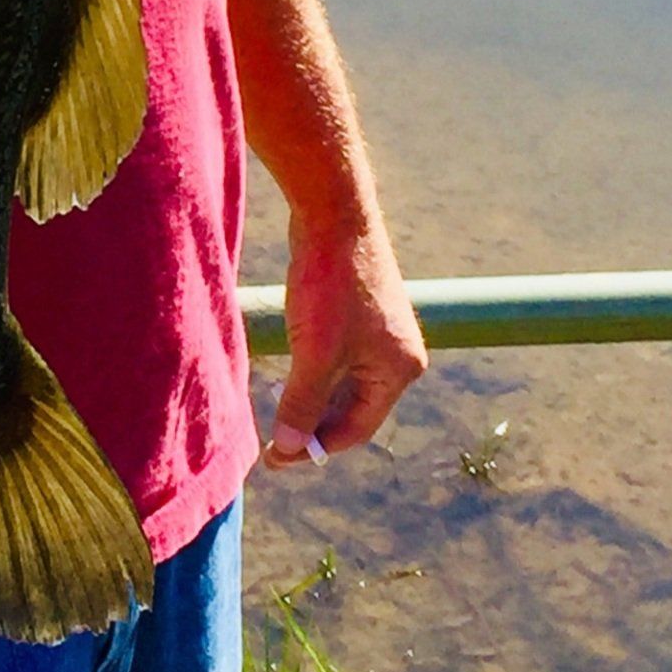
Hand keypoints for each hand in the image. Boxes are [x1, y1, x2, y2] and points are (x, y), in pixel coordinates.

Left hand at [263, 213, 426, 468]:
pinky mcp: (360, 311)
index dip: (316, 446)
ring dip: (310, 397)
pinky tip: (286, 372)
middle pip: (352, 407)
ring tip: (274, 410)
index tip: (277, 457)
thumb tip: (289, 448)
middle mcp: (398, 354)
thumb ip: (302, 403)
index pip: (357, 428)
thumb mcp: (315, 353)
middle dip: (313, 423)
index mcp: (399, 370)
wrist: (332, 214)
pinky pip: (337, 356)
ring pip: (342, 381)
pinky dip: (313, 370)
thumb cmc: (331, 285)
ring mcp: (380, 331)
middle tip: (272, 440)